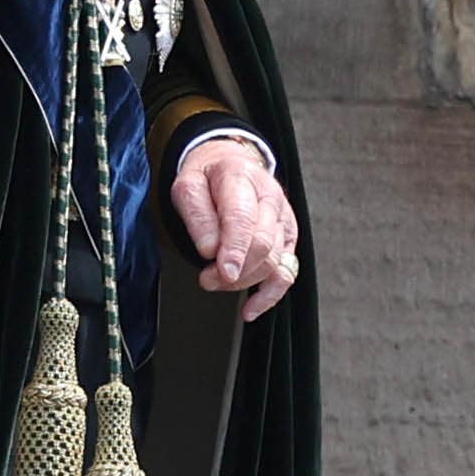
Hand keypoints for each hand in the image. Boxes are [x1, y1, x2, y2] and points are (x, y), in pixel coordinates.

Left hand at [172, 135, 300, 322]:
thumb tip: (210, 250)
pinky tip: (250, 310)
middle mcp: (270, 197)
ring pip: (273, 261)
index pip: (244, 218)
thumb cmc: (205, 179)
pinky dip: (270, 296)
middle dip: (234, 269)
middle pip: (262, 244)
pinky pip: (286, 273)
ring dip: (244, 281)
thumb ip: (197, 216)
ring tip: (214, 281)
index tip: (222, 271)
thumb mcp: (187, 186)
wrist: (227, 165)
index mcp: (242, 178)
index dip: (235, 248)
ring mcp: (282, 219)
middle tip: (206, 277)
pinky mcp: (287, 239)